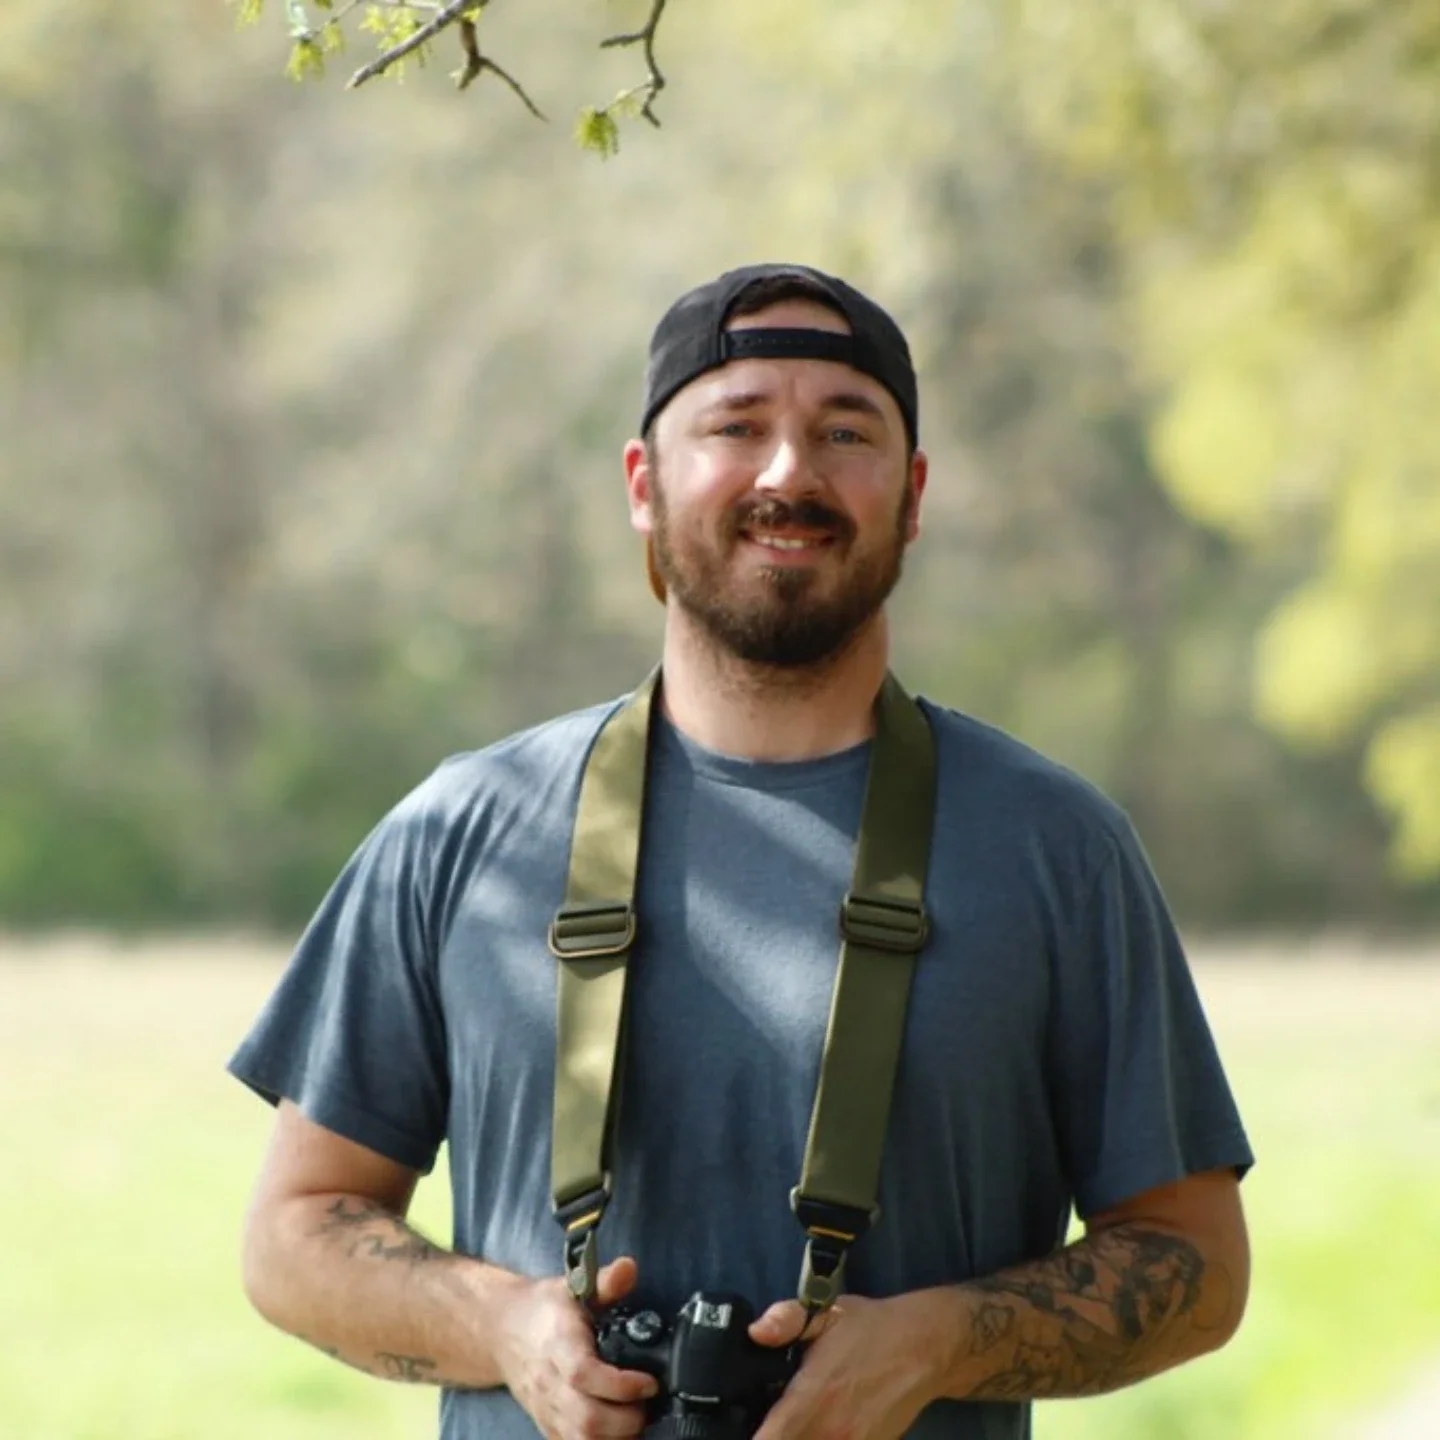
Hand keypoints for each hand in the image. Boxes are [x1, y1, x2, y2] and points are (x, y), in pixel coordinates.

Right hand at [493, 1256, 658, 1438]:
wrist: (503, 1330)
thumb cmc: (543, 1309)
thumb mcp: (574, 1286)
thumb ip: (605, 1281)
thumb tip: (629, 1268)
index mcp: (559, 1345)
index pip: (584, 1374)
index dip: (621, 1385)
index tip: (649, 1381)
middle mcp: (550, 1383)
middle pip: (586, 1419)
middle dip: (627, 1420)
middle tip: (649, 1403)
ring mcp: (547, 1409)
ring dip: (615, 1436)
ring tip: (637, 1417)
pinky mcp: (547, 1425)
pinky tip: (618, 1429)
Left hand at [748, 1291, 943, 1439]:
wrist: (924, 1349)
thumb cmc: (870, 1329)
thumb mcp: (826, 1311)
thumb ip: (786, 1319)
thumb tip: (755, 1333)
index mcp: (812, 1397)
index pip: (770, 1439)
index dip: (754, 1436)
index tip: (737, 1427)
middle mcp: (829, 1432)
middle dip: (773, 1436)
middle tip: (767, 1419)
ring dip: (798, 1437)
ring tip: (790, 1422)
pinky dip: (820, 1439)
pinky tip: (815, 1426)